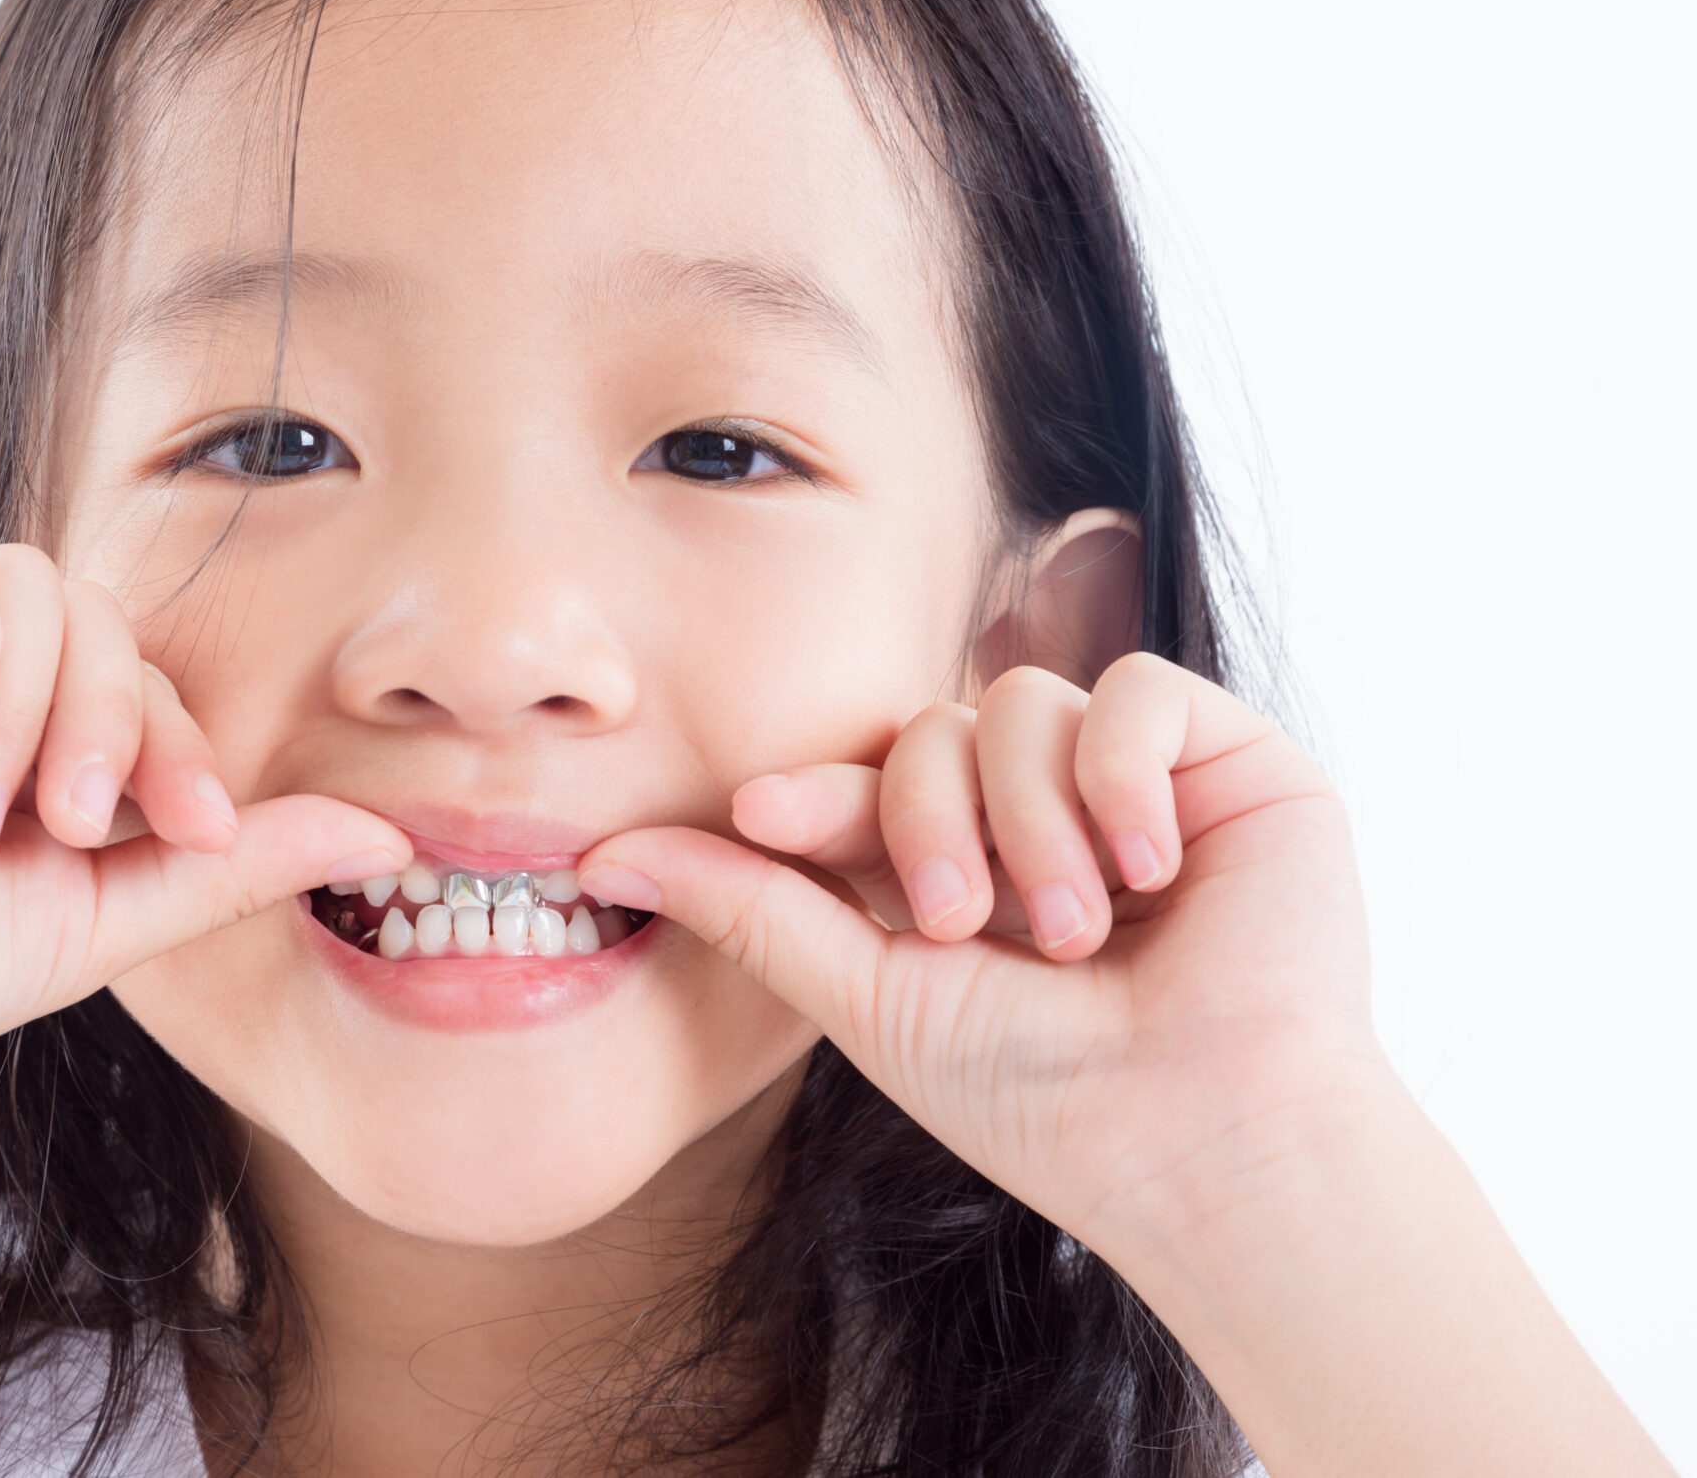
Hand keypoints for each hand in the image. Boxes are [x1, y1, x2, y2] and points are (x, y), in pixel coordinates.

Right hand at [0, 508, 408, 1165]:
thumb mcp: (103, 914)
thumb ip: (230, 859)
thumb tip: (396, 837)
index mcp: (12, 723)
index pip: (134, 678)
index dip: (177, 740)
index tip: (193, 829)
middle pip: (91, 615)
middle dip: (110, 720)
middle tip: (69, 827)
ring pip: (25, 583)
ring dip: (31, 703)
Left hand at [577, 653, 1387, 1252]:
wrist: (1208, 1142)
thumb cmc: (1043, 1098)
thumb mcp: (871, 998)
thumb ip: (752, 912)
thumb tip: (601, 857)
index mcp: (957, 869)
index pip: (861, 787)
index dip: (812, 792)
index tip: (761, 814)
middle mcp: (1041, 817)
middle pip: (930, 731)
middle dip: (924, 819)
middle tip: (959, 922)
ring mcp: (1135, 783)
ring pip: (1022, 706)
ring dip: (1028, 819)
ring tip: (1074, 930)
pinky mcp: (1229, 760)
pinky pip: (1136, 689)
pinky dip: (1121, 772)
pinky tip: (1151, 868)